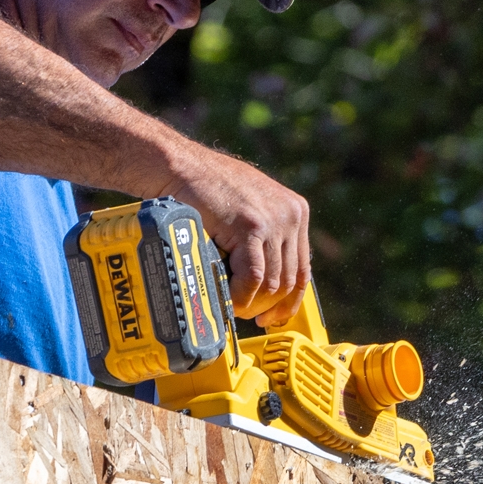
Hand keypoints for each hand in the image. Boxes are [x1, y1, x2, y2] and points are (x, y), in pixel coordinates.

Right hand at [161, 145, 310, 325]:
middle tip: (249, 317)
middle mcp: (291, 215)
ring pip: (272, 282)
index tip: (273, 317)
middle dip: (268, 307)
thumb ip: (262, 242)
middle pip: (290, 280)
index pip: (303, 269)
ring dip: (251, 303)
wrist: (179, 166)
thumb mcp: (246, 214)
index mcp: (295, 212)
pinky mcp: (251, 226)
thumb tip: (264, 286)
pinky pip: (253, 277)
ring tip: (233, 307)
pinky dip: (239, 294)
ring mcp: (274, 220)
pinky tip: (227, 297)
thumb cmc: (203, 191)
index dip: (288, 300)